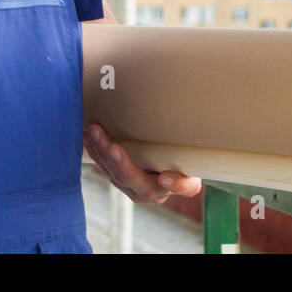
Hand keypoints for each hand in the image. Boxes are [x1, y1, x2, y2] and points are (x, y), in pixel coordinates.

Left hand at [83, 123, 201, 203]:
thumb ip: (190, 139)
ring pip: (117, 177)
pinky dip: (95, 151)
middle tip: (113, 147)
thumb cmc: (183, 145)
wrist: (167, 150)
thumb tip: (204, 99)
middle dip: (124, 165)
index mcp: (185, 183)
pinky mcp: (120, 180)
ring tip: (94, 132)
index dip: (176, 184)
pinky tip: (86, 136)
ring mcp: (136, 188)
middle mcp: (159, 191)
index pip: (184, 187)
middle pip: (141, 185)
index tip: (165, 176)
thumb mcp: (192, 143)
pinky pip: (106, 169)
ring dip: (103, 153)